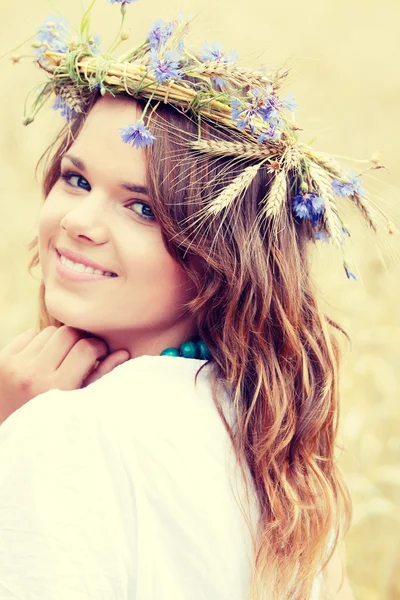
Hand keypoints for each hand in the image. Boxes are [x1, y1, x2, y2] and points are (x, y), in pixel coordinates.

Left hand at [0, 326, 129, 423]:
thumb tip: (123, 352)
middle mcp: (32, 375)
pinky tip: (42, 361)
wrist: (12, 431)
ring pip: (49, 332)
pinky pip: (29, 334)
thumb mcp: (80, 404)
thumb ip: (102, 377)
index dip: (98, 348)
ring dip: (60, 342)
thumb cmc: (54, 421)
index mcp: (56, 388)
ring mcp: (14, 366)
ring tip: (61, 360)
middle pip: (68, 333)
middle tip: (82, 355)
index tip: (100, 355)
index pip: (86, 348)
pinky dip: (39, 343)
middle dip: (80, 340)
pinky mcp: (2, 360)